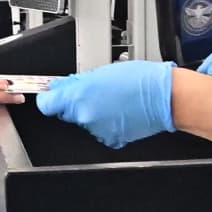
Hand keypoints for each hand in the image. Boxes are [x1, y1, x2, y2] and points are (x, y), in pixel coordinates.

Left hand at [36, 60, 176, 147]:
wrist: (164, 98)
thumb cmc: (140, 80)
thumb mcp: (102, 72)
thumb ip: (76, 82)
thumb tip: (59, 87)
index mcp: (80, 97)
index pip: (47, 104)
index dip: (49, 98)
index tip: (53, 95)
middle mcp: (85, 116)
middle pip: (67, 112)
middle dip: (75, 103)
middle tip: (95, 92)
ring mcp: (98, 130)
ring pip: (85, 122)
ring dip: (93, 113)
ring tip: (113, 100)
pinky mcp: (111, 139)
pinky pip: (100, 131)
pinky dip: (107, 123)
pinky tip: (120, 112)